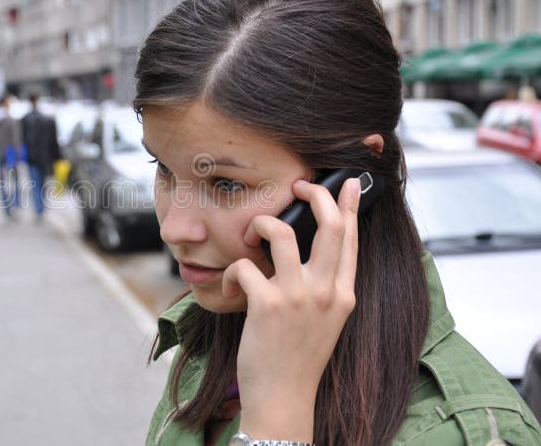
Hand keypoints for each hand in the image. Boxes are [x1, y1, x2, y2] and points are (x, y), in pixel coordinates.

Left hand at [222, 177, 361, 440]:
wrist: (283, 398)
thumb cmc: (298, 358)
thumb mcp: (326, 321)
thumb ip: (325, 288)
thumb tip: (311, 255)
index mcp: (343, 294)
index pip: (351, 239)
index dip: (349, 205)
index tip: (345, 183)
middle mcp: (326, 292)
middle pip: (330, 225)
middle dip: (314, 195)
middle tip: (297, 185)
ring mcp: (297, 297)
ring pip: (281, 233)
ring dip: (259, 224)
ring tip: (249, 238)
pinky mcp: (267, 305)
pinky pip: (244, 266)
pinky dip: (231, 271)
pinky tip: (230, 285)